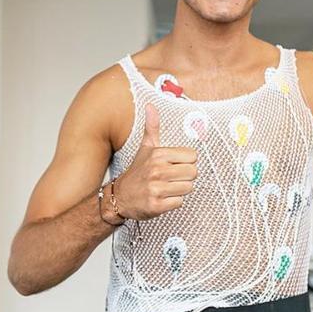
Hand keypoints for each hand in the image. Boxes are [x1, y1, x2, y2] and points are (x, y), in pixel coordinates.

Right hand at [112, 103, 197, 220]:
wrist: (119, 197)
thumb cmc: (137, 172)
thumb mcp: (145, 148)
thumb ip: (152, 127)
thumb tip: (151, 106)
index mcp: (158, 154)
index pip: (192, 156)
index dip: (186, 161)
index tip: (174, 164)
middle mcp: (157, 170)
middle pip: (193, 172)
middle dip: (185, 176)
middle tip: (172, 177)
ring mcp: (157, 188)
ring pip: (188, 187)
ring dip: (180, 189)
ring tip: (167, 187)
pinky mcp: (157, 205)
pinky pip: (180, 202)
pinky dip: (173, 202)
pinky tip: (163, 198)